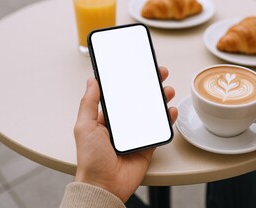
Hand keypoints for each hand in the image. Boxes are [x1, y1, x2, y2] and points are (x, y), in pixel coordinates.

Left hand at [73, 66, 177, 201]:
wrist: (105, 185)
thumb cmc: (91, 159)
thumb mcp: (84, 126)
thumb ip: (89, 103)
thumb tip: (92, 81)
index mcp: (107, 119)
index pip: (121, 96)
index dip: (130, 82)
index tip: (139, 69)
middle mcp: (123, 125)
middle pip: (139, 101)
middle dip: (150, 87)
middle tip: (158, 74)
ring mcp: (136, 135)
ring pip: (151, 112)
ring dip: (160, 100)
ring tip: (167, 90)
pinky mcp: (147, 145)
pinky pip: (159, 129)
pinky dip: (167, 119)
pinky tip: (170, 111)